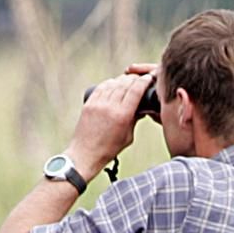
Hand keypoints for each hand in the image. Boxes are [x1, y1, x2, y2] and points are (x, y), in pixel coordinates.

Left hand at [65, 62, 156, 176]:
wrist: (85, 154)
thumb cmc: (108, 149)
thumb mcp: (128, 137)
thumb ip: (135, 120)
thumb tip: (141, 109)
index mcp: (122, 115)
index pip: (135, 90)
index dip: (144, 81)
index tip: (148, 78)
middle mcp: (109, 106)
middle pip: (125, 83)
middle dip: (134, 79)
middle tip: (140, 79)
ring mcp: (97, 104)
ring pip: (113, 83)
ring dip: (122, 80)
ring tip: (128, 81)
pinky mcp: (89, 103)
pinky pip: (101, 87)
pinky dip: (109, 83)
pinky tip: (114, 84)